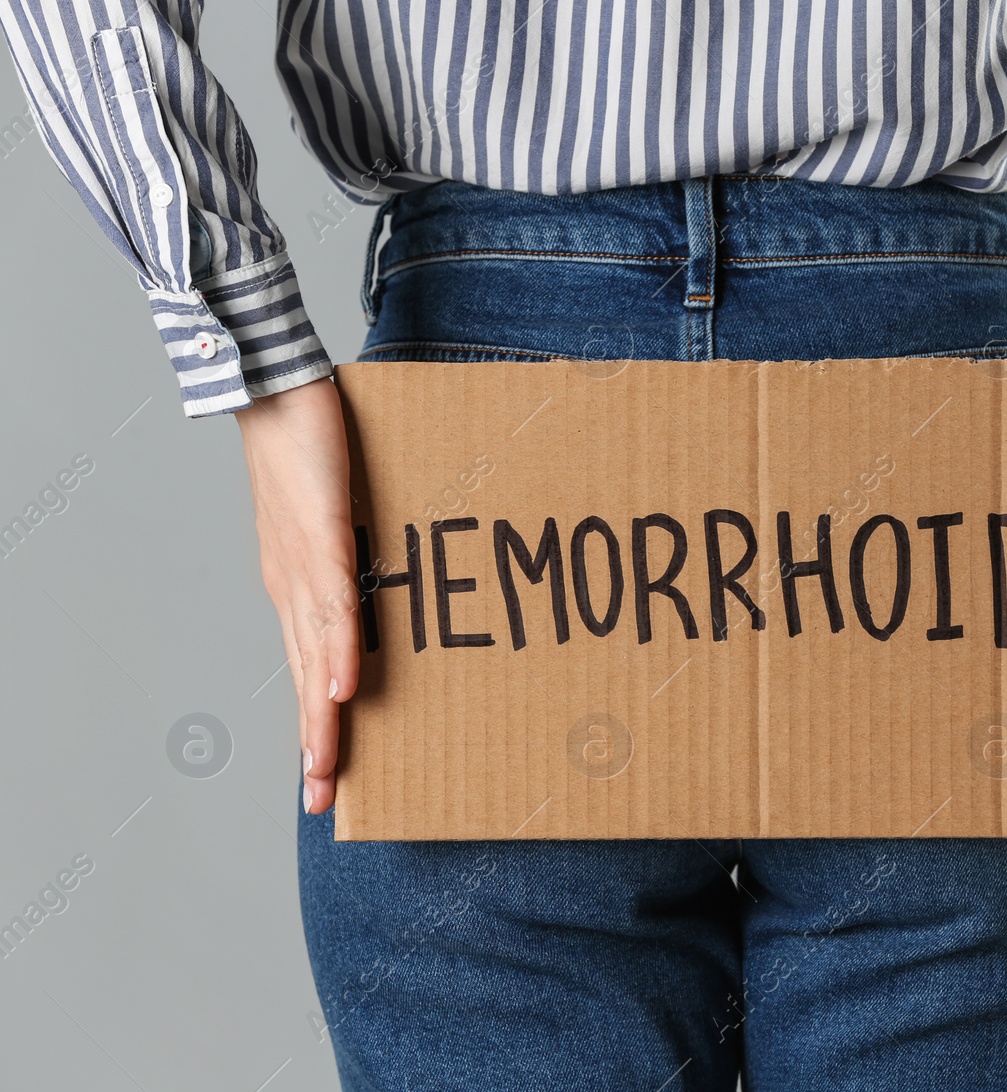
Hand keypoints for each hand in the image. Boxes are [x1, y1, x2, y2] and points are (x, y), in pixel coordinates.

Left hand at [235, 377, 358, 814]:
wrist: (276, 391)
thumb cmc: (308, 449)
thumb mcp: (336, 517)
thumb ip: (355, 556)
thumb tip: (391, 587)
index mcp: (296, 588)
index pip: (307, 671)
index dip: (315, 725)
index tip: (323, 775)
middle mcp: (291, 588)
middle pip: (305, 680)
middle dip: (314, 744)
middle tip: (321, 800)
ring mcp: (303, 566)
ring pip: (315, 656)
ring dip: (322, 716)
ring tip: (328, 767)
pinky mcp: (319, 538)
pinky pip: (334, 606)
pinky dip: (338, 651)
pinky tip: (346, 689)